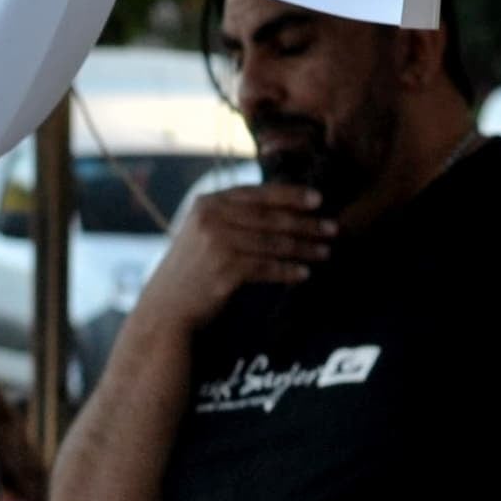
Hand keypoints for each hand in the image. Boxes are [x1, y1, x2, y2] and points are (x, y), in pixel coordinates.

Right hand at [143, 184, 329, 328]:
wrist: (166, 307)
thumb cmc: (191, 269)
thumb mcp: (203, 232)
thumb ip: (231, 215)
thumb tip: (281, 206)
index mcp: (206, 204)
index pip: (257, 194)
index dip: (290, 195)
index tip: (318, 199)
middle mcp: (210, 220)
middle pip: (270, 218)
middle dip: (306, 223)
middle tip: (334, 228)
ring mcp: (216, 245)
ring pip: (273, 243)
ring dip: (304, 248)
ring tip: (325, 251)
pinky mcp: (224, 272)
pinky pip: (267, 268)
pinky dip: (288, 271)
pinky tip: (305, 274)